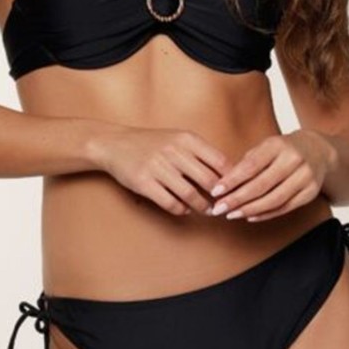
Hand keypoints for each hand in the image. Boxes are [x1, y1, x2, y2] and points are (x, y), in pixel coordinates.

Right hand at [88, 125, 227, 216]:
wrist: (115, 144)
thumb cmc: (152, 143)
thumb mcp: (178, 139)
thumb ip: (200, 153)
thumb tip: (229, 174)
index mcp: (186, 138)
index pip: (220, 161)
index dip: (231, 179)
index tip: (234, 189)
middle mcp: (173, 151)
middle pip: (208, 180)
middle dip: (219, 197)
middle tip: (223, 205)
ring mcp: (158, 167)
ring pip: (190, 195)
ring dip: (202, 207)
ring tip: (207, 210)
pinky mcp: (144, 182)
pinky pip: (170, 203)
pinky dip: (181, 210)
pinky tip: (184, 209)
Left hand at [207, 129, 335, 221]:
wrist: (318, 150)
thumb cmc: (282, 149)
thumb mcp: (265, 147)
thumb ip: (246, 163)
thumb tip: (223, 184)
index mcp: (277, 145)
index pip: (251, 165)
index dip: (232, 180)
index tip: (215, 191)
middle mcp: (293, 160)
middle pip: (261, 185)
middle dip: (237, 199)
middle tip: (219, 208)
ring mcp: (305, 177)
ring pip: (274, 199)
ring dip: (250, 210)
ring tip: (232, 214)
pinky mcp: (310, 192)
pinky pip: (285, 207)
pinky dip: (266, 214)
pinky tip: (250, 216)